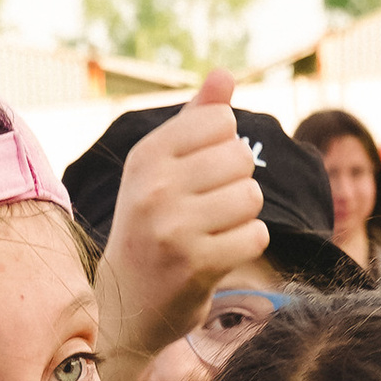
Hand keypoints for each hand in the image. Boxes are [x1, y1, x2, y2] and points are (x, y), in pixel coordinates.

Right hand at [93, 71, 268, 380]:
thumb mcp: (161, 169)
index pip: (221, 120)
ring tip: (212, 232)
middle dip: (236, 184)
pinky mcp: (196, 264)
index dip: (223, 147)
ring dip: (243, 217)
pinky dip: (245, 246)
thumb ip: (194, 120)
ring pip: (252, 197)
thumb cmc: (151, 228)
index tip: (198, 175)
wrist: (125, 306)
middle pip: (241, 157)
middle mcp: (155, 187)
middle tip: (207, 210)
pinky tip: (218, 255)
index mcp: (146, 155)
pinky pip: (255, 236)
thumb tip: (225, 74)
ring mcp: (174, 227)